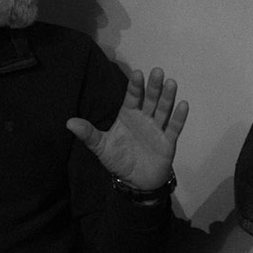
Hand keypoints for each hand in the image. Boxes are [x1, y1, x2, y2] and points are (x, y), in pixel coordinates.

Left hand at [67, 66, 188, 190]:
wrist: (136, 181)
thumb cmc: (119, 160)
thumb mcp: (101, 147)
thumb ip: (88, 134)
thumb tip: (69, 122)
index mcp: (128, 116)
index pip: (132, 98)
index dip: (135, 87)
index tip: (137, 74)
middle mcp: (144, 119)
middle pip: (150, 100)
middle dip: (154, 86)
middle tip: (157, 71)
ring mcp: (157, 129)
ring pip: (163, 110)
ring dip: (167, 97)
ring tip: (171, 83)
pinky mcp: (167, 142)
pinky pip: (174, 128)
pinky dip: (178, 117)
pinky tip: (183, 105)